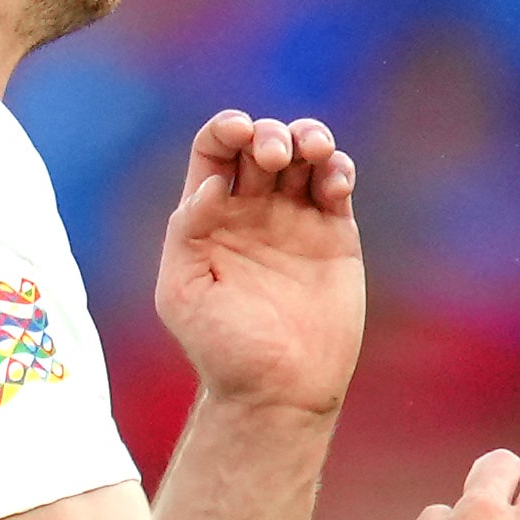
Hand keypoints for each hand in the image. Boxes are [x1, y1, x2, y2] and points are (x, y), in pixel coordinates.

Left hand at [151, 109, 364, 420]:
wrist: (277, 391)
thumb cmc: (221, 348)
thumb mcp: (181, 292)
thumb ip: (186, 232)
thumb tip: (210, 186)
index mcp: (209, 216)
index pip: (215, 150)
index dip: (226, 128)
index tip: (239, 131)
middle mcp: (252, 210)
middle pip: (262, 142)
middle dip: (270, 133)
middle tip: (274, 156)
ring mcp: (295, 219)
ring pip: (305, 154)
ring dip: (310, 136)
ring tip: (312, 151)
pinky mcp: (334, 235)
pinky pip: (337, 184)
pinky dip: (338, 168)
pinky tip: (334, 181)